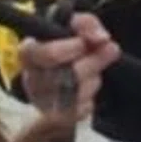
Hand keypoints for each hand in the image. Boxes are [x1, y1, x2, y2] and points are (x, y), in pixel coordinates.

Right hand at [18, 11, 118, 125]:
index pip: (44, 55)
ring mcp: (43, 101)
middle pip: (65, 75)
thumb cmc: (66, 43)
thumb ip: (87, 25)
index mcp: (29, 54)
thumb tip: (102, 38)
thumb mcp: (75, 25)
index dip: (68, 49)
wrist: (63, 68)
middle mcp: (32, 79)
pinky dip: (91, 97)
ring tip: (97, 69)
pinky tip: (89, 85)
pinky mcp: (57, 117)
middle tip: (111, 49)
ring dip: (94, 78)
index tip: (83, 43)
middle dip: (93, 62)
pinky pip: (82, 109)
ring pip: (76, 94)